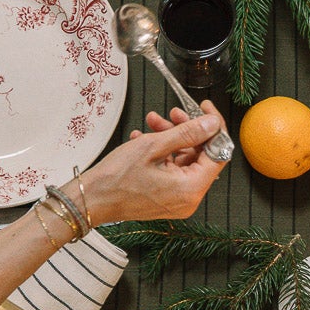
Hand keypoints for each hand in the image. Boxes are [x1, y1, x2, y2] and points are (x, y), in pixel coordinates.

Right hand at [79, 108, 227, 223]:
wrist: (90, 199)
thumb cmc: (115, 179)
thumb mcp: (153, 147)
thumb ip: (187, 133)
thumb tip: (211, 124)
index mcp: (191, 188)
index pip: (218, 153)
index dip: (214, 128)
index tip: (206, 109)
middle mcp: (189, 198)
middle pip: (200, 156)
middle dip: (187, 131)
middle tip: (174, 113)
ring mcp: (177, 200)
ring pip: (184, 160)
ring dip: (171, 139)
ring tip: (153, 122)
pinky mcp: (166, 199)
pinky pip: (172, 171)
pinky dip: (163, 153)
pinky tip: (145, 139)